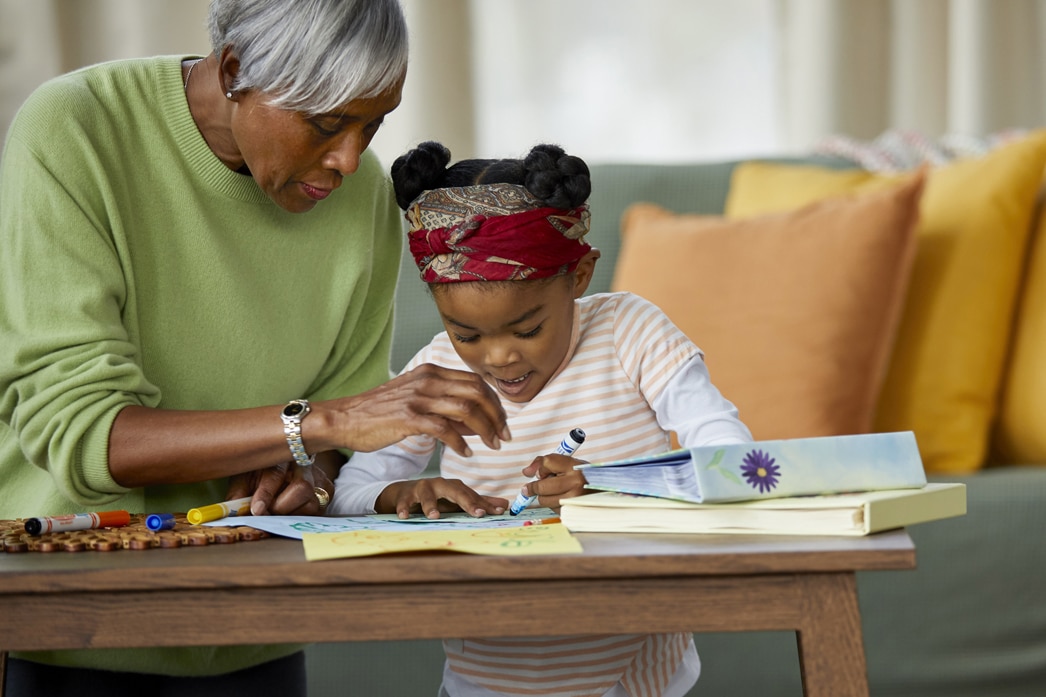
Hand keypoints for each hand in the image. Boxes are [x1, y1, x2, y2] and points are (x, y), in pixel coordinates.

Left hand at [227, 461, 335, 515]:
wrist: (284, 460)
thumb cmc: (260, 470)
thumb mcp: (244, 476)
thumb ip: (238, 494)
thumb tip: (231, 512)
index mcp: (281, 453)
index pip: (276, 474)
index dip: (266, 493)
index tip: (256, 509)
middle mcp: (304, 462)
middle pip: (302, 488)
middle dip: (281, 507)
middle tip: (266, 513)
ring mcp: (320, 476)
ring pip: (312, 504)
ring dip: (291, 514)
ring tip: (277, 510)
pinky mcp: (328, 489)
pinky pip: (319, 511)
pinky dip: (301, 515)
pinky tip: (290, 511)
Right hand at [325, 363, 510, 456]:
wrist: (344, 418)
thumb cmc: (380, 413)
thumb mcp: (415, 400)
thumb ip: (445, 407)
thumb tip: (475, 424)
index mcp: (431, 372)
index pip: (475, 381)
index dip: (495, 402)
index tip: (503, 422)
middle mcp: (428, 379)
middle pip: (477, 392)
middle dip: (496, 416)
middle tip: (504, 436)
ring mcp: (418, 397)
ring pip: (466, 409)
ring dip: (485, 430)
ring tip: (491, 446)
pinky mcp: (408, 417)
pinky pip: (445, 428)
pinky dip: (460, 442)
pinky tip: (465, 453)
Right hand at [377, 478, 507, 519]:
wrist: (404, 492)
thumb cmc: (435, 497)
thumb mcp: (456, 500)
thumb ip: (479, 503)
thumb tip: (505, 505)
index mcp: (454, 487)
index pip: (472, 495)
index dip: (485, 504)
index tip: (498, 512)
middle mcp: (440, 484)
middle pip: (455, 490)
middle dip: (467, 501)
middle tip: (477, 513)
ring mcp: (422, 488)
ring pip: (428, 494)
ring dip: (430, 505)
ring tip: (434, 516)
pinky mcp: (405, 494)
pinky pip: (404, 501)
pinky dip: (403, 507)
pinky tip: (404, 516)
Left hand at [520, 454, 588, 509]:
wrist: (605, 491)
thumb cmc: (583, 476)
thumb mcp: (568, 463)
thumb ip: (545, 463)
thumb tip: (526, 473)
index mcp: (574, 467)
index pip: (547, 463)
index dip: (539, 469)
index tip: (538, 474)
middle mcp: (575, 484)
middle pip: (541, 487)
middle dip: (535, 487)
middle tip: (533, 487)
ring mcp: (574, 500)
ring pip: (544, 500)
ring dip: (545, 497)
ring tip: (557, 491)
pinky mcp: (573, 512)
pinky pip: (552, 509)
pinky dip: (553, 505)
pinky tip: (562, 499)